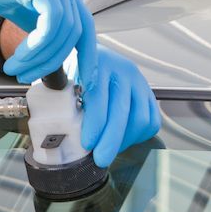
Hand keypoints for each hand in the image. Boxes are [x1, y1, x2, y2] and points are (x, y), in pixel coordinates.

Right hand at [0, 0, 96, 85]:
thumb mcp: (13, 5)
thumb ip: (35, 21)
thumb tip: (48, 54)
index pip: (82, 19)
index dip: (86, 51)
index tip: (83, 77)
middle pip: (76, 27)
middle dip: (53, 59)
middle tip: (27, 75)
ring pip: (64, 28)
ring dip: (39, 57)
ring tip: (15, 68)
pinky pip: (51, 22)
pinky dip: (37, 46)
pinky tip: (18, 56)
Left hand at [74, 45, 159, 167]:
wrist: (94, 53)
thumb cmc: (77, 68)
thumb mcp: (66, 75)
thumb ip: (63, 96)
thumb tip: (58, 128)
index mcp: (98, 62)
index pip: (98, 97)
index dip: (94, 123)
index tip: (87, 143)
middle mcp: (123, 70)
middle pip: (122, 111)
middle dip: (111, 140)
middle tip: (101, 159)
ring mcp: (139, 81)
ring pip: (140, 118)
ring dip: (124, 140)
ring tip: (109, 149)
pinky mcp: (149, 93)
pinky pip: (152, 121)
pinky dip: (138, 136)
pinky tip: (122, 139)